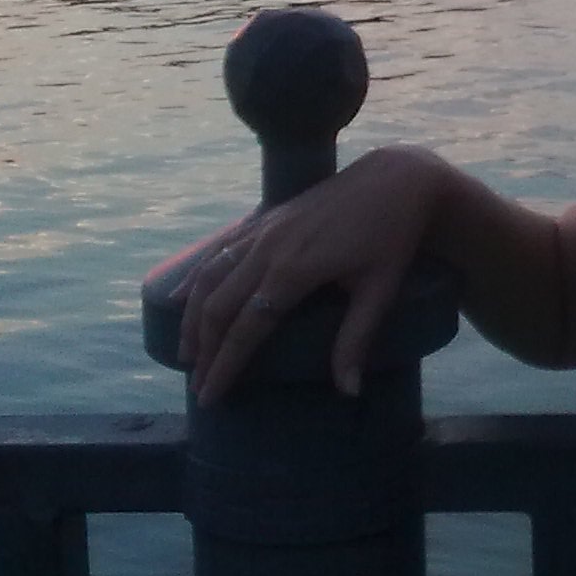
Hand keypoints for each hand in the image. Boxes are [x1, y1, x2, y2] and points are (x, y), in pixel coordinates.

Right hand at [177, 146, 443, 405]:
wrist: (395, 179)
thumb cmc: (392, 236)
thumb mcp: (380, 290)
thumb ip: (356, 340)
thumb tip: (349, 392)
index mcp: (294, 270)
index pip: (246, 329)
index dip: (224, 365)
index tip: (209, 396)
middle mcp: (268, 249)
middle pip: (219, 306)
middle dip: (204, 349)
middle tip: (197, 385)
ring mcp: (263, 229)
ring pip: (211, 276)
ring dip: (193, 316)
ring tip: (186, 352)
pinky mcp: (266, 217)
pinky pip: (220, 249)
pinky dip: (196, 275)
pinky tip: (180, 296)